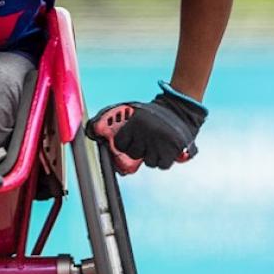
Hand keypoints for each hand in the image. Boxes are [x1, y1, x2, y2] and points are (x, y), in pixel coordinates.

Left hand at [89, 82, 206, 172]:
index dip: (124, 144)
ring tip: (157, 144)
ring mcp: (160, 143)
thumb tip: (93, 130)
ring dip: (153, 156)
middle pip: (134, 154)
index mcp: (134, 123)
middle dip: (139, 150)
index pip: (119, 144)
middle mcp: (146, 133)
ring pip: (149, 162)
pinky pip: (162, 165)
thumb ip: (111, 119)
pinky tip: (165, 150)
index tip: (130, 140)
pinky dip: (164, 160)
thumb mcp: (132, 111)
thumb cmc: (153, 113)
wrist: (181, 109)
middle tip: (146, 141)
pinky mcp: (173, 150)